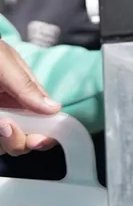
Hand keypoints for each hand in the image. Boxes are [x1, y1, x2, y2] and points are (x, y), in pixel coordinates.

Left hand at [0, 40, 59, 154]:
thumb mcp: (1, 60)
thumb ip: (26, 85)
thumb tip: (54, 108)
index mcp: (22, 92)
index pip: (44, 121)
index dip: (46, 134)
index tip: (38, 139)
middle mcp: (9, 109)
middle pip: (24, 140)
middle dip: (18, 140)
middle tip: (6, 127)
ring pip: (5, 145)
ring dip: (3, 140)